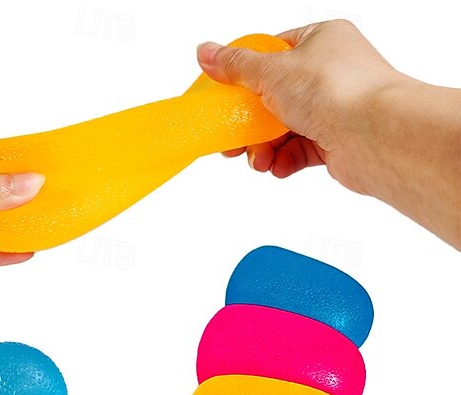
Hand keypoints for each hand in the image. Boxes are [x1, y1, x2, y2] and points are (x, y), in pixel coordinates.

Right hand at [197, 20, 460, 248]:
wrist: (376, 136)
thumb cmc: (335, 90)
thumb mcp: (271, 71)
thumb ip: (236, 66)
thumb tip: (205, 51)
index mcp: (319, 40)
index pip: (271, 54)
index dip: (243, 76)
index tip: (223, 97)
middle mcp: (329, 72)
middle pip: (273, 99)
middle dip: (250, 126)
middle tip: (232, 143)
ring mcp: (333, 108)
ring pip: (284, 129)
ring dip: (265, 149)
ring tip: (258, 161)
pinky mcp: (336, 141)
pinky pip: (300, 151)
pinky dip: (285, 161)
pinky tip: (279, 167)